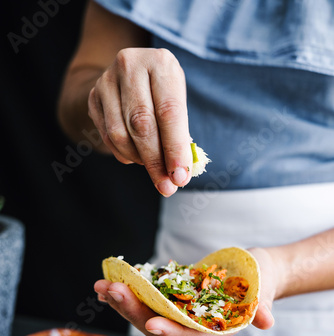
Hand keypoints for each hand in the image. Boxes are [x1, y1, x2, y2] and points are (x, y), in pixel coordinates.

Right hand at [88, 47, 192, 196]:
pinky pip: (107, 136)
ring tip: (153, 168)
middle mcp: (131, 65)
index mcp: (161, 63)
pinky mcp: (93, 96)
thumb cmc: (160, 94)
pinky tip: (136, 156)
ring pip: (121, 134)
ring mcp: (107, 80)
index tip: (180, 177)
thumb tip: (179, 174)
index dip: (175, 148)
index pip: (169, 112)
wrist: (126, 75)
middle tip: (166, 186)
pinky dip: (124, 154)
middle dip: (156, 162)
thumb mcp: (176, 102)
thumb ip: (180, 135)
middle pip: (142, 125)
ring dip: (139, 160)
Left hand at [94, 248, 276, 335]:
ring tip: (101, 287)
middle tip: (112, 291)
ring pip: (144, 315)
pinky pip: (142, 301)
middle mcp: (188, 328)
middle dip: (133, 310)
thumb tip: (268, 321)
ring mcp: (175, 315)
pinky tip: (107, 285)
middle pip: (157, 325)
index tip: (152, 323)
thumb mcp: (264, 292)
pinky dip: (124, 295)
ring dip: (121, 302)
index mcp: (211, 332)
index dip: (171, 331)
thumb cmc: (260, 283)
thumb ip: (263, 308)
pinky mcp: (167, 302)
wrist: (251, 273)